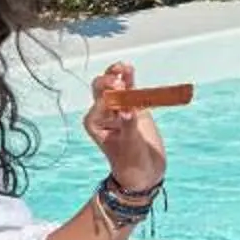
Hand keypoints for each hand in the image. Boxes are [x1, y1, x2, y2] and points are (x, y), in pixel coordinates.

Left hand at [84, 61, 167, 192]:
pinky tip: (129, 70)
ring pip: (114, 86)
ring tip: (123, 67)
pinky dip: (130, 79)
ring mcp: (118, 108)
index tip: (121, 89)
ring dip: (117, 75)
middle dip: (108, 82)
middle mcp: (103, 113)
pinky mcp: (133, 107)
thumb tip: (127, 111)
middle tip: (120, 82)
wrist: (144, 171)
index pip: (101, 101)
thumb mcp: (130, 145)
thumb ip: (128, 126)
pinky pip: (130, 89)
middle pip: (101, 89)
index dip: (109, 93)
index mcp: (95, 122)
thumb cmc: (131, 162)